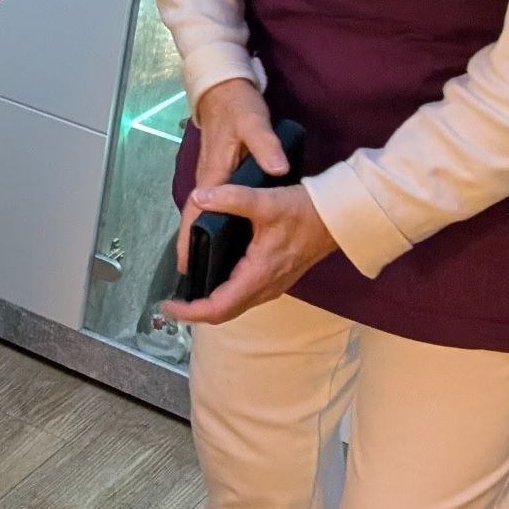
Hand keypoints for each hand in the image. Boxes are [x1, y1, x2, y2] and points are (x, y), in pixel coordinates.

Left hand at [160, 181, 336, 326]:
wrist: (340, 216)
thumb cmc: (306, 211)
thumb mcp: (267, 201)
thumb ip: (232, 198)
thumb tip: (200, 197)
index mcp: (259, 275)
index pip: (219, 307)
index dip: (190, 311)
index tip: (168, 306)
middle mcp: (266, 287)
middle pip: (224, 312)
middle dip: (195, 311)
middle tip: (170, 302)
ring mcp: (273, 285)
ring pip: (235, 306)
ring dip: (210, 304)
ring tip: (186, 293)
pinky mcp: (276, 278)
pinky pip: (245, 296)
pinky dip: (225, 295)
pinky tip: (213, 280)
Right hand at [177, 78, 289, 277]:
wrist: (223, 90)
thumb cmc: (237, 108)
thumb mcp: (254, 124)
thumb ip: (266, 147)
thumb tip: (276, 167)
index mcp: (212, 174)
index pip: (195, 214)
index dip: (189, 243)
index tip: (186, 269)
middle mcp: (206, 181)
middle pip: (194, 225)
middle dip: (192, 254)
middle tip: (195, 286)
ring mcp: (208, 180)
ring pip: (200, 221)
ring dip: (201, 246)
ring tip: (207, 276)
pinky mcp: (215, 179)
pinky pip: (209, 213)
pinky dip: (211, 233)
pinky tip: (221, 246)